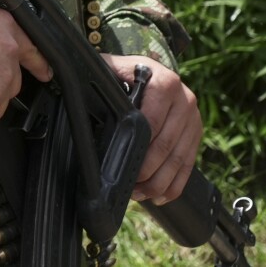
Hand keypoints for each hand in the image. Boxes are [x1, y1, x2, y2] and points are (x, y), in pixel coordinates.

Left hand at [105, 55, 202, 203]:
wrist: (149, 71)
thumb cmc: (123, 74)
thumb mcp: (110, 70)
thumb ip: (97, 79)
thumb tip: (69, 91)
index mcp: (163, 82)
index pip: (152, 122)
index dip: (137, 147)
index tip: (122, 165)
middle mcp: (184, 98)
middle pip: (166, 146)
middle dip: (146, 171)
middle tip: (129, 187)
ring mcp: (193, 118)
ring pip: (178, 160)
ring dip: (158, 183)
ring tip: (139, 194)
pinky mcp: (196, 133)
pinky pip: (188, 165)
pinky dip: (173, 185)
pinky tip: (157, 196)